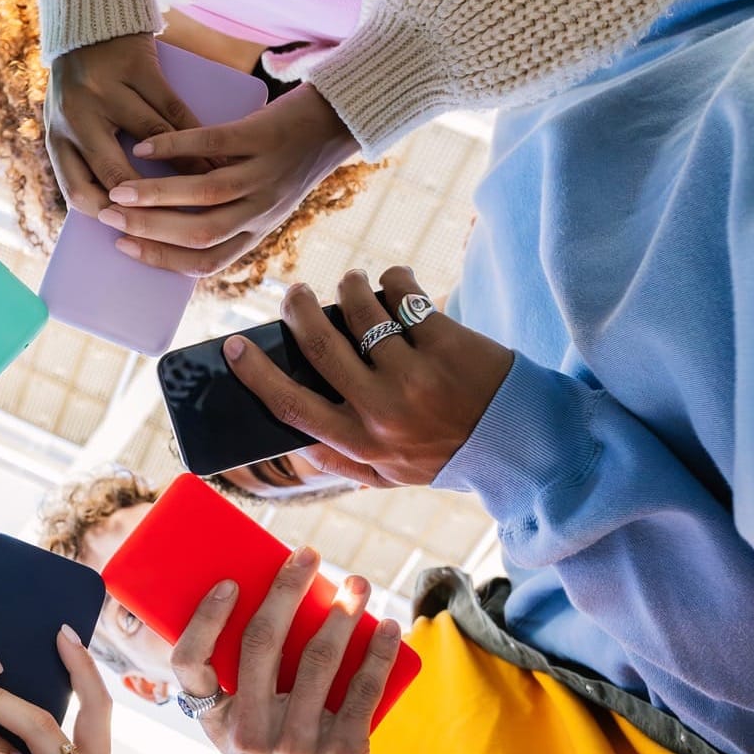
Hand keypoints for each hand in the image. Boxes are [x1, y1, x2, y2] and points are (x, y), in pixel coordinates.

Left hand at [45, 32, 206, 215]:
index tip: (140, 231)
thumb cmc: (85, 84)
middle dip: (153, 202)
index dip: (111, 216)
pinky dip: (194, 135)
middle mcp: (75, 115)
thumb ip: (89, 158)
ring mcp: (106, 89)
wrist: (90, 16)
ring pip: (152, 140)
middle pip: (115, 174)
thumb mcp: (72, 121)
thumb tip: (125, 212)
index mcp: (57, 137)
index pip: (79, 191)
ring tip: (210, 189)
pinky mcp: (136, 66)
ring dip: (185, 168)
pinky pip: (172, 109)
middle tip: (182, 219)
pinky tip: (212, 152)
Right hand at [96, 84, 358, 275]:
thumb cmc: (287, 157)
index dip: (162, 260)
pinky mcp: (265, 137)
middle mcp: (262, 210)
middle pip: (200, 234)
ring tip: (119, 190)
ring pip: (204, 196)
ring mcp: (265, 174)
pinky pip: (214, 145)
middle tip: (108, 217)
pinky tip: (146, 147)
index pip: (206, 261)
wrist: (335, 117)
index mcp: (257, 230)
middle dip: (149, 231)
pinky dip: (175, 147)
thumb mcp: (262, 198)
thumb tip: (164, 223)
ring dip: (156, 196)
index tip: (123, 248)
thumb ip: (226, 215)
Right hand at [169, 551, 401, 753]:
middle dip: (286, 587)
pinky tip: (388, 628)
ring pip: (319, 659)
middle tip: (308, 554)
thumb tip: (286, 607)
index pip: (189, 665)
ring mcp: (296, 749)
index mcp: (220, 725)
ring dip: (342, 611)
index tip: (231, 582)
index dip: (204, 618)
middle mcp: (251, 736)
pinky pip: (362, 690)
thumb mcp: (254, 739)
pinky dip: (378, 652)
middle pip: (261, 643)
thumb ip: (258, 690)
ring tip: (358, 584)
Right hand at [225, 267, 513, 486]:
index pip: (290, 406)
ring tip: (353, 285)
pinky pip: (402, 293)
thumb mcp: (387, 473)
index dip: (255, 373)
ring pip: (359, 310)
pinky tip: (397, 286)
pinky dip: (393, 280)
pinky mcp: (446, 344)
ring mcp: (414, 375)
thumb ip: (339, 460)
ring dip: (349, 286)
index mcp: (360, 444)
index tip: (232, 346)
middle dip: (297, 309)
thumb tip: (291, 436)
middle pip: (318, 345)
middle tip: (295, 293)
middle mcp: (381, 411)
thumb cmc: (443, 453)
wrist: (521, 442)